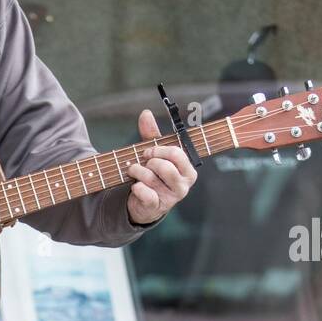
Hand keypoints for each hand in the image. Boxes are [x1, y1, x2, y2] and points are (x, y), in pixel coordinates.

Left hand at [125, 108, 197, 224]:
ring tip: (133, 171)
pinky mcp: (158, 207)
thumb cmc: (154, 175)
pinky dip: (136, 187)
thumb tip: (146, 113)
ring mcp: (172, 197)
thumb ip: (152, 135)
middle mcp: (184, 184)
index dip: (158, 149)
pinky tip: (135, 186)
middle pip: (165, 166)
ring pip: (152, 177)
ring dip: (137, 171)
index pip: (176, 153)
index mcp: (188, 170)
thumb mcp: (155, 154)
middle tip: (142, 161)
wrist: (146, 203)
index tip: (148, 151)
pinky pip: (146, 193)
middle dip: (149, 160)